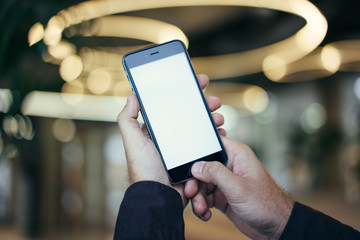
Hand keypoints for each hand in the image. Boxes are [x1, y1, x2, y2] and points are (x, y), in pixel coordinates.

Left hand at [117, 74, 224, 206]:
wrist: (160, 196)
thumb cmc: (144, 169)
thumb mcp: (132, 142)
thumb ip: (127, 119)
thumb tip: (132, 96)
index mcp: (158, 131)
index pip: (172, 106)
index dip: (185, 93)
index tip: (197, 82)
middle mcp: (171, 138)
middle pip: (190, 115)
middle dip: (204, 105)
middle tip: (214, 100)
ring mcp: (184, 149)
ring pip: (202, 129)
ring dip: (212, 120)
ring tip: (219, 118)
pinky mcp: (194, 159)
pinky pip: (207, 145)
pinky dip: (215, 138)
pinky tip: (221, 134)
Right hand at [184, 137, 293, 239]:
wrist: (275, 227)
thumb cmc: (266, 204)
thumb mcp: (238, 187)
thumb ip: (215, 173)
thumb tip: (196, 166)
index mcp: (236, 155)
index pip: (211, 145)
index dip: (198, 154)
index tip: (188, 168)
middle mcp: (229, 166)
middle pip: (202, 168)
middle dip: (195, 182)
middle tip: (191, 193)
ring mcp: (225, 182)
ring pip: (202, 184)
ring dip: (198, 197)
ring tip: (201, 209)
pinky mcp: (223, 196)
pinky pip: (206, 197)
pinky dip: (202, 206)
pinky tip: (205, 214)